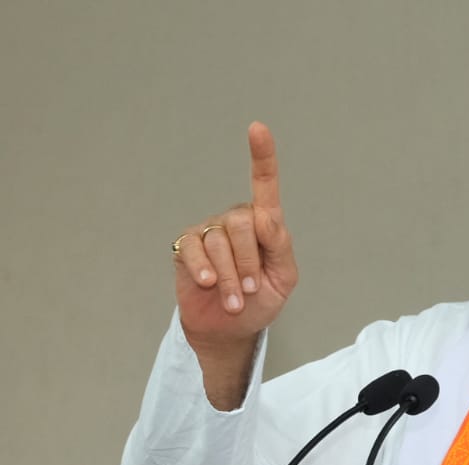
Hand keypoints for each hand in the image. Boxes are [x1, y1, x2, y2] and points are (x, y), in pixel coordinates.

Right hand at [171, 122, 296, 356]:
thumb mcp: (283, 278)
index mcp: (263, 223)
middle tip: (248, 289)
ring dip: (229, 278)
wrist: (229, 331)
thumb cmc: (257, 301)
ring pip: (219, 242)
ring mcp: (208, 232)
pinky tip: (208, 284)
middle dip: (248, 261)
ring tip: (233, 301)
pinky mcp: (185, 247)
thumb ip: (279, 246)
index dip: (262, 156)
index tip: (257, 129)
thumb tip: (266, 218)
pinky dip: (204, 269)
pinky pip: (193, 249)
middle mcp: (234, 220)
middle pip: (242, 223)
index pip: (264, 184)